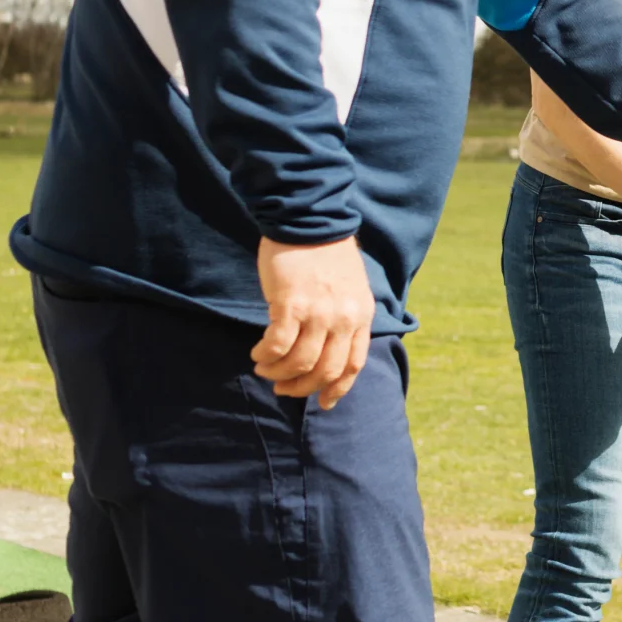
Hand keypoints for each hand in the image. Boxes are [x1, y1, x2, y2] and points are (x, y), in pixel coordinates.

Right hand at [252, 236, 375, 409]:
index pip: (353, 365)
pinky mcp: (291, 304)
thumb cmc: (326, 253)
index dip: (336, 389)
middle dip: (301, 387)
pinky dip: (266, 356)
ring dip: (278, 373)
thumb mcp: (351, 288)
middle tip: (282, 387)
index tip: (322, 402)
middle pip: (325, 371)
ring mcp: (319, 312)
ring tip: (264, 368)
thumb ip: (345, 318)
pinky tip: (258, 354)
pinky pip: (278, 345)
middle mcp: (344, 318)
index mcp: (362, 315)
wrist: (309, 219)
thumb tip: (327, 351)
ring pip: (299, 363)